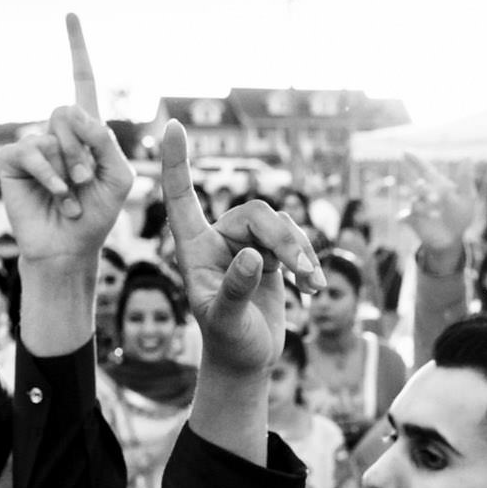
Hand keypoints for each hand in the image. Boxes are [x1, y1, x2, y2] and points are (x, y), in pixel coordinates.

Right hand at [0, 14, 133, 266]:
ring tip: (72, 195)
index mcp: (85, 131)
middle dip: (82, 147)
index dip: (77, 48)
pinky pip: (31, 152)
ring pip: (51, 134)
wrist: (70, 248)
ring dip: (68, 168)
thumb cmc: (97, 214)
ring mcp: (33, 145)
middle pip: (67, 110)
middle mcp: (56, 132)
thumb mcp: (119, 176)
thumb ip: (107, 141)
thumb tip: (75, 114)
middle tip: (85, 180)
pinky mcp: (12, 161)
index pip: (81, 81)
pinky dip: (50, 175)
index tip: (70, 13)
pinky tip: (58, 195)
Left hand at [160, 119, 319, 373]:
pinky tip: (314, 287)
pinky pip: (293, 240)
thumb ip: (235, 289)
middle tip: (301, 271)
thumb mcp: (226, 321)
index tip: (172, 126)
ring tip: (309, 284)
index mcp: (194, 249)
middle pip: (255, 212)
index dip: (176, 162)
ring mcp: (245, 246)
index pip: (181, 197)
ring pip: (279, 225)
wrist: (247, 361)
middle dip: (283, 239)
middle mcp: (218, 240)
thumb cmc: (228, 342)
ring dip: (299, 252)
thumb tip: (252, 256)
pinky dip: (307, 260)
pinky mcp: (269, 256)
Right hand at [400, 154, 478, 256]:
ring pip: (414, 202)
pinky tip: (402, 218)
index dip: (415, 160)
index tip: (404, 152)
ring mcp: (417, 207)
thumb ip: (465, 179)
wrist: (453, 239)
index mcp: (437, 185)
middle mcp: (425, 194)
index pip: (425, 169)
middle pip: (419, 186)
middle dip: (424, 189)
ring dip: (423, 207)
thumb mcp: (467, 198)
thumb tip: (467, 157)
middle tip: (436, 199)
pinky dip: (403, 217)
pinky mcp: (413, 221)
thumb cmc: (460, 216)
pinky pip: (404, 216)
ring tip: (436, 215)